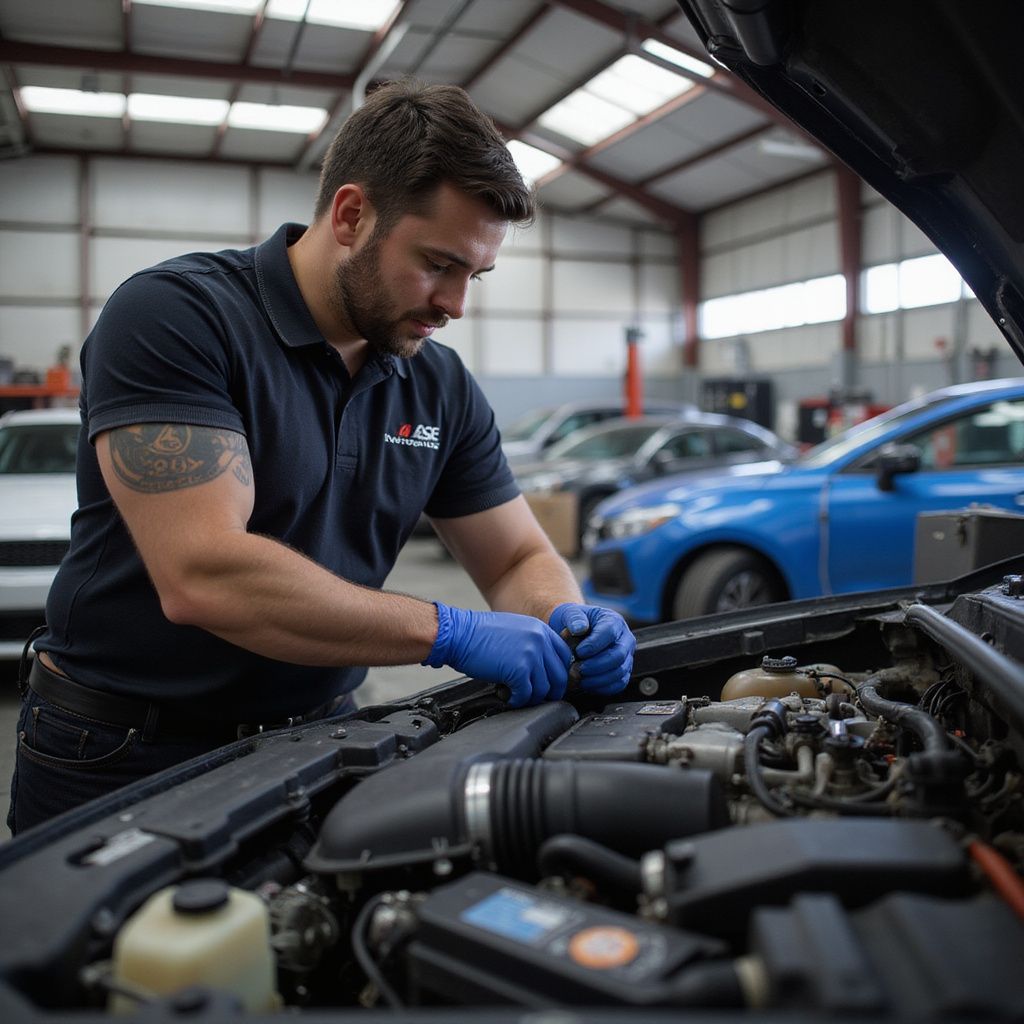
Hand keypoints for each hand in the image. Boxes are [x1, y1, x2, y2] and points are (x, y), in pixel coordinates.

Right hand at [423, 602, 571, 707]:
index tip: (549, 683)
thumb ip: (533, 644)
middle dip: (549, 691)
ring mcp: (531, 655)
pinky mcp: (519, 670)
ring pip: (544, 688)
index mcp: (541, 629)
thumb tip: (542, 668)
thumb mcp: (515, 630)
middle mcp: (540, 640)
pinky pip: (526, 694)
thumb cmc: (480, 634)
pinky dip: (517, 700)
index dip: (558, 674)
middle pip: (559, 676)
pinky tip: (507, 696)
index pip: (564, 657)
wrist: (459, 633)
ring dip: (531, 697)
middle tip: (535, 697)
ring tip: (517, 696)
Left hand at [548, 603, 633, 695]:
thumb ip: (574, 618)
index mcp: (614, 621)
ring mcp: (627, 656)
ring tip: (579, 678)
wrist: (575, 632)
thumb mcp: (570, 613)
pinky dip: (602, 688)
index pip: (610, 633)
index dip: (594, 645)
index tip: (578, 652)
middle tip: (578, 669)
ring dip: (598, 679)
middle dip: (596, 665)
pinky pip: (619, 684)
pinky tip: (586, 685)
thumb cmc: (574, 622)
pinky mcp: (623, 671)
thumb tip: (578, 629)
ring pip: (620, 672)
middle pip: (618, 655)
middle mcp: (625, 639)